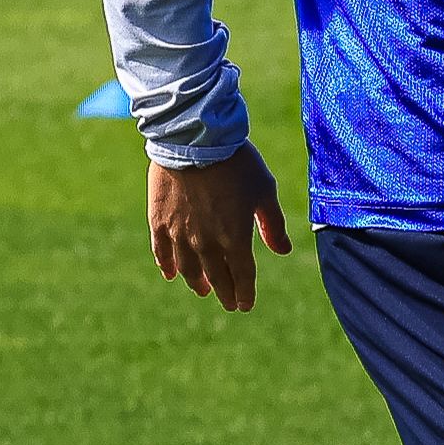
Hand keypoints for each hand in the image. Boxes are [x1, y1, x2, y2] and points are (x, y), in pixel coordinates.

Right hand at [150, 150, 292, 312]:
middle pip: (217, 277)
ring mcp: (181, 235)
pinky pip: (162, 252)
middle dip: (225, 293)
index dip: (245, 293)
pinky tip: (171, 274)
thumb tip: (284, 252)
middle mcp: (207, 244)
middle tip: (229, 303)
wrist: (195, 140)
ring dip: (197, 283)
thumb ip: (273, 225)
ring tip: (202, 290)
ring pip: (189, 270)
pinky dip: (167, 266)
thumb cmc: (237, 163)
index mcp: (236, 239)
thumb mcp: (264, 191)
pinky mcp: (159, 222)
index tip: (246, 304)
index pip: (243, 276)